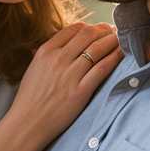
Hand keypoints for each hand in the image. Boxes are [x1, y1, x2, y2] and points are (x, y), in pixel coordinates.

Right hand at [8, 22, 123, 150]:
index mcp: (45, 51)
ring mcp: (69, 75)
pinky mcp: (80, 91)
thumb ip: (51, 55)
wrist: (26, 124)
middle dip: (105, 30)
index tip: (100, 30)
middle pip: (88, 34)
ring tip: (121, 41)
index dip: (91, 26)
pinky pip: (102, 69)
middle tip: (115, 32)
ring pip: (98, 48)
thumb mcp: (35, 68)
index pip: (74, 29)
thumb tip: (71, 46)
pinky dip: (115, 58)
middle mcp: (58, 59)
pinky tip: (122, 55)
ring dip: (113, 41)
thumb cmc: (30, 99)